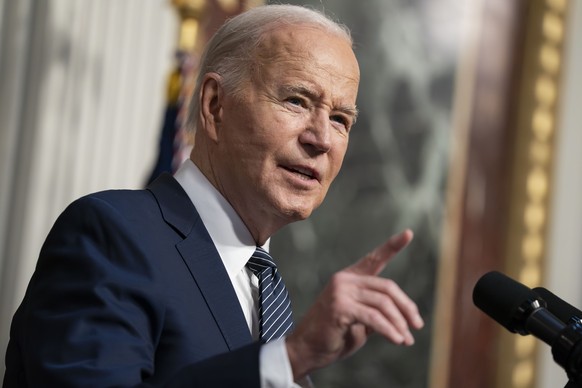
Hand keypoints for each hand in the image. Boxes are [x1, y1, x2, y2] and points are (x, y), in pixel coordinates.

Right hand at [285, 229, 423, 379]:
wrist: (307, 350)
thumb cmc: (334, 336)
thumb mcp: (361, 321)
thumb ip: (377, 312)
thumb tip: (405, 316)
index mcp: (350, 278)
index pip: (374, 259)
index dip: (393, 246)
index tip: (408, 233)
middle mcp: (345, 280)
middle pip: (387, 287)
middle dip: (406, 307)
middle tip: (417, 325)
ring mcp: (340, 291)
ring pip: (383, 303)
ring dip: (399, 323)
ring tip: (407, 340)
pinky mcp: (339, 306)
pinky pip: (374, 318)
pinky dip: (389, 330)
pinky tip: (397, 340)